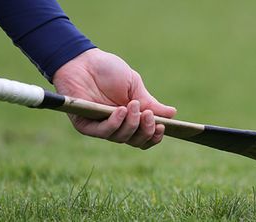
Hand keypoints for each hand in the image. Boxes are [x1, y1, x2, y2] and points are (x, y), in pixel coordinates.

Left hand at [52, 48, 176, 148]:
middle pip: (136, 141)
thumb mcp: (134, 85)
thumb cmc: (109, 71)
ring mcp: (102, 126)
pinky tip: (121, 110)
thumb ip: (150, 102)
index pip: (145, 136)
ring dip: (132, 124)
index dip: (154, 136)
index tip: (163, 127)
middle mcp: (118, 126)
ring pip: (122, 138)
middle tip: (149, 115)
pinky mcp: (85, 125)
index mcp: (131, 118)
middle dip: (146, 131)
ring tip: (134, 105)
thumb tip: (172, 113)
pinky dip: (115, 123)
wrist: (83, 60)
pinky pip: (103, 132)